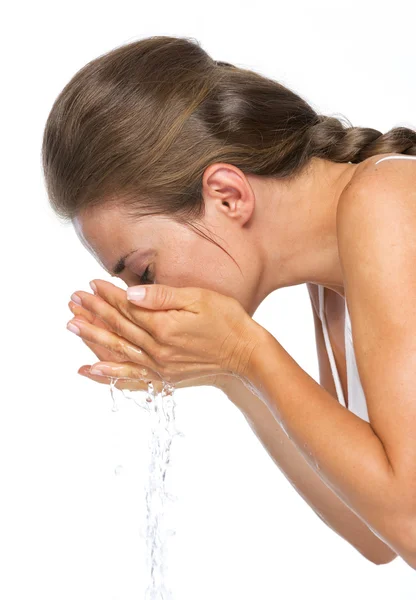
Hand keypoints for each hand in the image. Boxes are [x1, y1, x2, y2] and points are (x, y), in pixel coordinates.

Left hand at [67, 280, 260, 387]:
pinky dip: (108, 374)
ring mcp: (160, 366)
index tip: (91, 284)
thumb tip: (130, 292)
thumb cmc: (227, 320)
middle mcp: (157, 349)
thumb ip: (162, 296)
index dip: (107, 295)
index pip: (127, 307)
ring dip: (92, 338)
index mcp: (164, 326)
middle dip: (93, 312)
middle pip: (118, 328)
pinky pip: (130, 377)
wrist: (246, 354)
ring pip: (118, 350)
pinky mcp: (164, 377)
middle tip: (72, 301)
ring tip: (72, 326)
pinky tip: (90, 371)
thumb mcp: (199, 298)